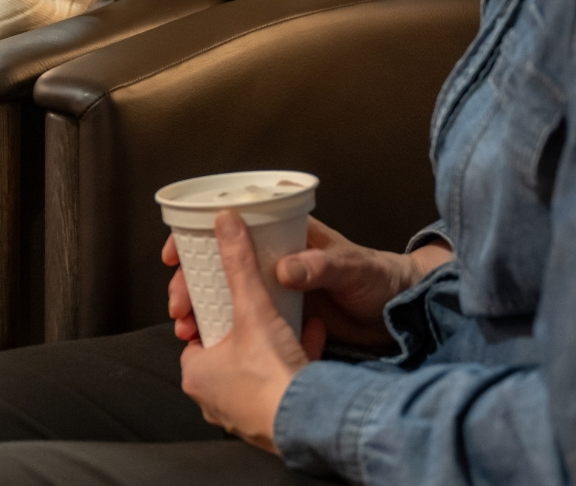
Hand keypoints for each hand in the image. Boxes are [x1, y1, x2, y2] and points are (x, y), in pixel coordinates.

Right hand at [164, 217, 449, 353]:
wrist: (400, 313)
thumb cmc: (378, 278)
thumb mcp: (351, 267)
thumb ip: (319, 266)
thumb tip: (284, 270)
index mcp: (284, 237)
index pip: (229, 228)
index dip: (195, 237)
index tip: (175, 256)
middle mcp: (273, 260)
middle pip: (217, 268)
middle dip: (190, 286)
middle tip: (179, 308)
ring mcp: (275, 291)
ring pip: (225, 298)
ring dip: (201, 313)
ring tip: (188, 331)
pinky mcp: (282, 319)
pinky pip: (244, 324)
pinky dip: (224, 334)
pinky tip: (210, 346)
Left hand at [173, 211, 321, 453]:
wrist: (310, 423)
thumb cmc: (271, 374)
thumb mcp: (253, 308)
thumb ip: (239, 265)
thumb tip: (223, 224)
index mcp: (195, 374)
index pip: (196, 334)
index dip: (211, 311)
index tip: (228, 297)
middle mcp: (212, 400)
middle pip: (226, 350)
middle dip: (245, 328)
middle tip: (260, 307)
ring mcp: (242, 414)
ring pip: (255, 369)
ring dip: (272, 344)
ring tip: (287, 319)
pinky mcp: (272, 423)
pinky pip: (279, 385)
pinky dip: (293, 361)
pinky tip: (312, 337)